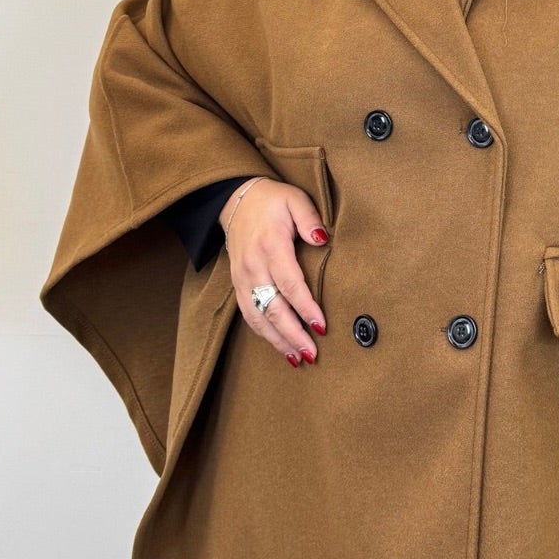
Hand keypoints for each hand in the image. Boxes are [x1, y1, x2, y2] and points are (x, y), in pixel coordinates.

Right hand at [223, 176, 328, 366]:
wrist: (236, 200)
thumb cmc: (273, 201)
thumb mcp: (295, 199)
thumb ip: (310, 218)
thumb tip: (322, 238)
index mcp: (270, 246)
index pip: (289, 283)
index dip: (305, 306)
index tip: (321, 325)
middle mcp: (253, 266)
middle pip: (273, 307)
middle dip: (293, 333)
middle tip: (312, 353)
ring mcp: (243, 278)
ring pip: (258, 317)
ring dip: (278, 340)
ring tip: (297, 358)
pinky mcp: (238, 285)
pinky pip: (249, 314)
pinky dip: (263, 333)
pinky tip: (279, 346)